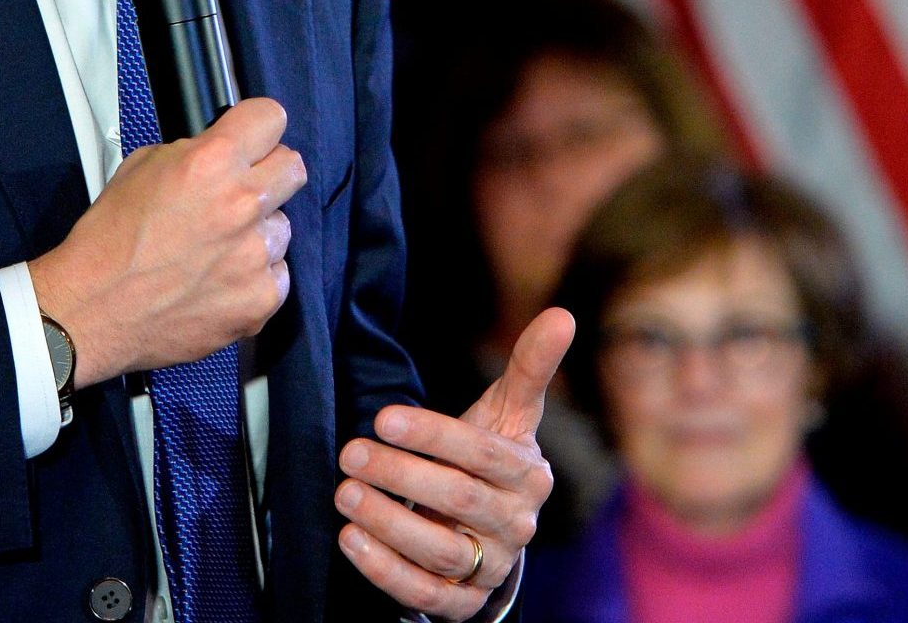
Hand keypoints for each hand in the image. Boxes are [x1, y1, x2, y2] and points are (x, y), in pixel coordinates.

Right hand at [31, 97, 304, 386]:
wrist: (93, 310)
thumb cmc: (109, 241)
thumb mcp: (140, 167)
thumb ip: (192, 153)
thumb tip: (223, 154)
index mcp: (211, 162)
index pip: (271, 118)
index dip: (258, 128)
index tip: (253, 139)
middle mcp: (241, 204)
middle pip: (293, 168)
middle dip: (269, 174)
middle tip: (241, 193)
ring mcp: (255, 256)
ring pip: (282, 228)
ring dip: (257, 234)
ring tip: (216, 251)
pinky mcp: (260, 300)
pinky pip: (276, 276)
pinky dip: (253, 278)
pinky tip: (218, 283)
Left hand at [336, 308, 573, 620]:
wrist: (491, 532)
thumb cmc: (491, 459)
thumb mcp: (509, 415)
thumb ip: (530, 367)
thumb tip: (563, 314)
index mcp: (528, 475)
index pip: (482, 453)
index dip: (433, 435)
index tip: (383, 417)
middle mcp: (516, 524)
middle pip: (459, 499)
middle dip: (401, 475)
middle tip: (350, 453)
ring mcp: (490, 566)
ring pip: (441, 550)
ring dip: (388, 523)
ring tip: (345, 494)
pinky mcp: (462, 601)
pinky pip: (424, 592)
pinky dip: (385, 570)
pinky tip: (350, 539)